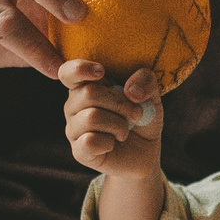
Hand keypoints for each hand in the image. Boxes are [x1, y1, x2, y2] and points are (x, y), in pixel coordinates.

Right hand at [63, 60, 164, 177]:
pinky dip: (110, 142)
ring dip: (118, 125)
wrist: (145, 152)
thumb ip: (145, 81)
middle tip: (136, 114)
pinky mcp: (79, 151)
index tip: (101, 71)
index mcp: (86, 85)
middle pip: (89, 93)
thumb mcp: (151, 95)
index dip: (80, 68)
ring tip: (125, 131)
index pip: (68, 72)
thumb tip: (130, 91)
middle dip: (120, 104)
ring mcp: (74, 129)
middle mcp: (74, 105)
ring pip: (91, 118)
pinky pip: (90, 142)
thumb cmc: (142, 118)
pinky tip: (113, 144)